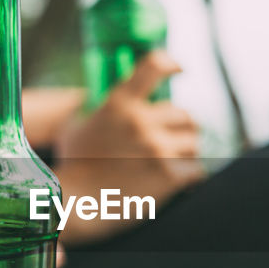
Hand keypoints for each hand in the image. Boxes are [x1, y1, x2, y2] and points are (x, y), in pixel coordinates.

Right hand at [54, 51, 202, 244]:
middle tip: (174, 139)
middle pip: (183, 114)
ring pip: (193, 143)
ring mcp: (157, 149)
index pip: (154, 65)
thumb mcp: (77, 126)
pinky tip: (182, 183)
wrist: (75, 204)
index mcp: (120, 103)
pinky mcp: (168, 176)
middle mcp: (141, 121)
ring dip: (186, 153)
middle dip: (181, 128)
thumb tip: (108, 102)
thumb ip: (98, 111)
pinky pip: (195, 171)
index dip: (171, 64)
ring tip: (176, 163)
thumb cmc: (73, 167)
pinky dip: (189, 177)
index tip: (180, 69)